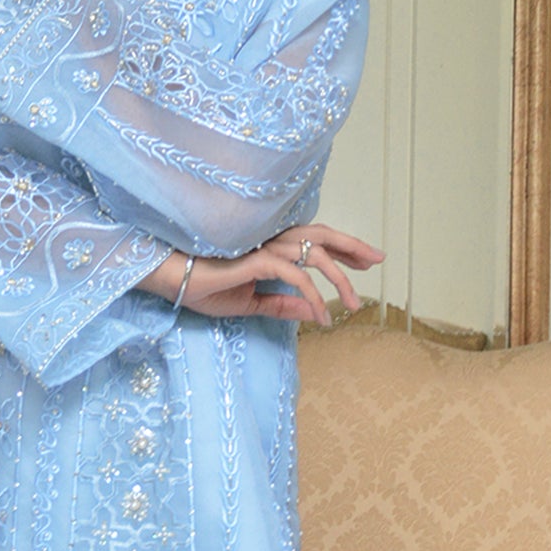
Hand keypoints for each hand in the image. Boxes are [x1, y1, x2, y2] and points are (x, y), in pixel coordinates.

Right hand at [142, 223, 383, 324]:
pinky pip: (293, 276)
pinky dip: (312, 295)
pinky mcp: (255, 260)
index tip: (365, 262)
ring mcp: (263, 247)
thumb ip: (282, 304)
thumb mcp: (250, 303)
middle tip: (378, 261)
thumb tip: (312, 310)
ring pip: (313, 254)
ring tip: (353, 304)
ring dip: (338, 279)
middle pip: (321, 235)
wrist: (173, 282)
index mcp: (270, 246)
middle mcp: (270, 240)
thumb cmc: (204, 287)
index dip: (342, 248)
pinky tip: (320, 316)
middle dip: (352, 247)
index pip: (313, 240)